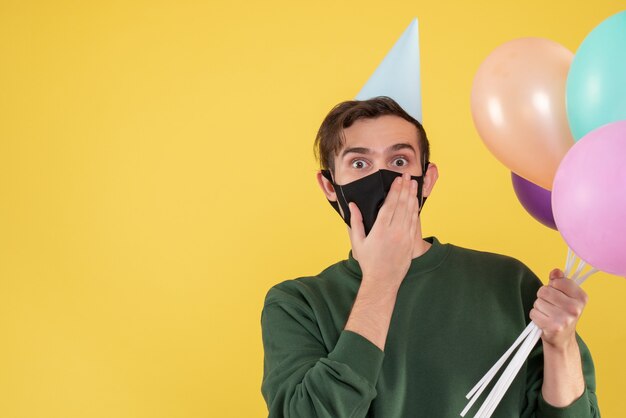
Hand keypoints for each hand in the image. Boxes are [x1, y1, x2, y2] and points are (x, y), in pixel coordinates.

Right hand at [347, 173, 418, 290]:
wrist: (383, 280)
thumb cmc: (368, 261)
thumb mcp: (358, 242)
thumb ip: (356, 222)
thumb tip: (352, 205)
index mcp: (380, 231)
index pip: (390, 205)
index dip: (395, 191)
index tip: (398, 180)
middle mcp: (394, 232)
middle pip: (402, 205)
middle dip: (405, 188)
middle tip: (408, 176)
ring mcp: (404, 237)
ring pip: (410, 212)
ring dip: (412, 196)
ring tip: (413, 184)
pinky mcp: (411, 242)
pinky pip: (414, 222)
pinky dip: (415, 210)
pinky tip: (415, 201)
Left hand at [529, 269, 588, 349]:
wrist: (563, 339)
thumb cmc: (562, 313)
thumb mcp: (565, 296)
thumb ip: (559, 281)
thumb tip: (556, 271)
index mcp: (581, 297)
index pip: (558, 281)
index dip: (552, 286)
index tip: (557, 294)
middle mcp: (575, 308)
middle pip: (544, 291)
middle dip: (543, 297)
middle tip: (550, 306)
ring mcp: (565, 319)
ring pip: (538, 302)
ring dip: (539, 307)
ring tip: (548, 314)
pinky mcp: (553, 327)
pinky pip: (534, 313)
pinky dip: (535, 316)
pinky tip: (544, 321)